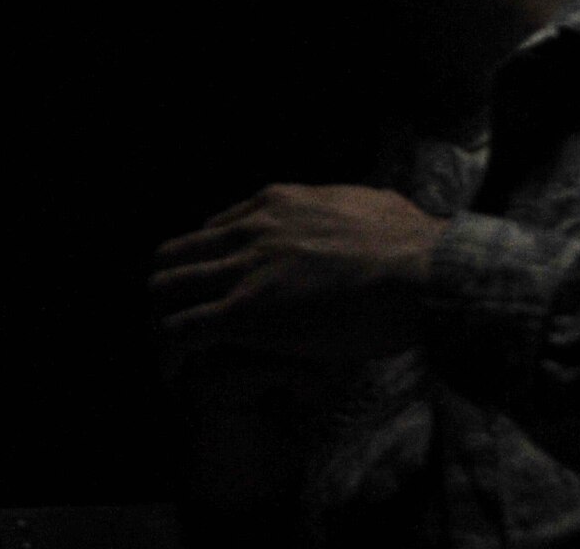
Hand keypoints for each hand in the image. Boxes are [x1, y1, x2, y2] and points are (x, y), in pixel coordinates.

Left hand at [147, 182, 445, 371]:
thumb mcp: (362, 204)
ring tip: (169, 357)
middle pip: (176, 254)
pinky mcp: (244, 313)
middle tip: (183, 328)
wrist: (417, 269)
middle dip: (170, 291)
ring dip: (162, 322)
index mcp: (276, 203)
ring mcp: (243, 269)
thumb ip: (342, 210)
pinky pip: (180, 332)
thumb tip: (359, 213)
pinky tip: (174, 377)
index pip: (214, 231)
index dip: (210, 265)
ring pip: (164, 289)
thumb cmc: (407, 243)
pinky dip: (170, 354)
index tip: (215, 293)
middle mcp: (250, 229)